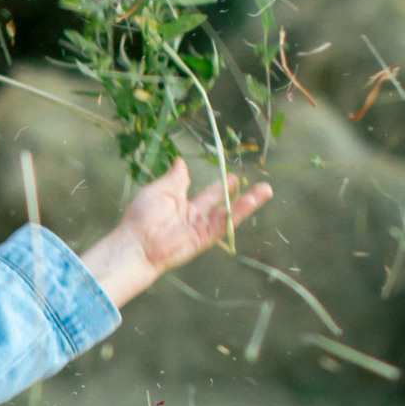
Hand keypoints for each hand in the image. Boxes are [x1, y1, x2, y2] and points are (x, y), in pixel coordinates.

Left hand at [77, 157, 271, 309]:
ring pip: (228, 213)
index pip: (204, 193)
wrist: (137, 244)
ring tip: (267, 189)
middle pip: (219, 203)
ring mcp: (201, 228)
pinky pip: (226, 223)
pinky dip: (241, 211)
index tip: (229, 175)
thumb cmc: (142, 217)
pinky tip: (255, 199)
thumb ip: (175, 178)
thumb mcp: (160, 190)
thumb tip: (180, 161)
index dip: (217, 186)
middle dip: (232, 193)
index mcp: (181, 205)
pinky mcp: (206, 238)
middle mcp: (193, 217)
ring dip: (248, 202)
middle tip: (247, 181)